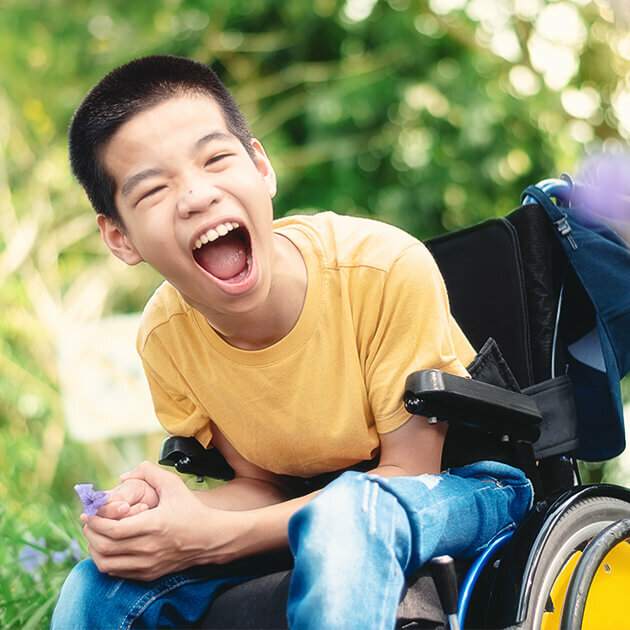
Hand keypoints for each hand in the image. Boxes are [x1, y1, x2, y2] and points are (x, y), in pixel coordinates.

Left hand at [81, 461, 241, 580]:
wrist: (211, 538)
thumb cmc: (191, 509)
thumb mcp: (173, 485)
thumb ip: (149, 472)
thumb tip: (123, 476)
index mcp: (154, 525)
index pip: (113, 529)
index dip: (95, 521)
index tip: (89, 511)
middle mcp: (149, 548)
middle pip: (105, 547)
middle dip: (90, 533)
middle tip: (88, 521)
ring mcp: (148, 564)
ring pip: (106, 564)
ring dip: (94, 549)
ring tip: (95, 534)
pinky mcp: (148, 574)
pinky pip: (116, 572)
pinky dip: (106, 560)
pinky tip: (108, 547)